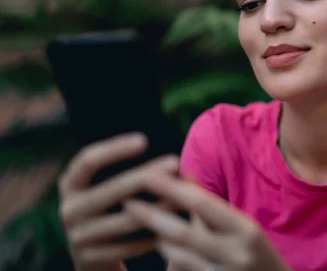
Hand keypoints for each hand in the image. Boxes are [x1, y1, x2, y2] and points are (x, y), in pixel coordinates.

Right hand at [58, 133, 178, 270]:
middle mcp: (69, 209)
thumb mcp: (104, 186)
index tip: (144, 140)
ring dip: (159, 207)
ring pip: (126, 220)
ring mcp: (78, 236)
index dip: (114, 149)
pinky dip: (154, 234)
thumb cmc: (110, 207)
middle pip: (112, 189)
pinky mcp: (91, 259)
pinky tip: (175, 225)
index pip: (88, 160)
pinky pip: (130, 245)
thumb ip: (124, 170)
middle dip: (146, 175)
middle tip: (175, 162)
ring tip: (184, 196)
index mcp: (70, 184)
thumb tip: (165, 157)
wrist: (92, 255)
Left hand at [123, 173, 291, 270]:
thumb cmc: (254, 249)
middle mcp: (235, 254)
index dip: (173, 189)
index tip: (148, 175)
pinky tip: (163, 245)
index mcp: (245, 229)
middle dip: (153, 218)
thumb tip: (183, 174)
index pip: (203, 205)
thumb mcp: (241, 224)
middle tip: (128, 204)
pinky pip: (183, 270)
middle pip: (184, 234)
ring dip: (160, 239)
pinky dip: (171, 257)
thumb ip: (210, 204)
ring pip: (178, 256)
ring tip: (145, 223)